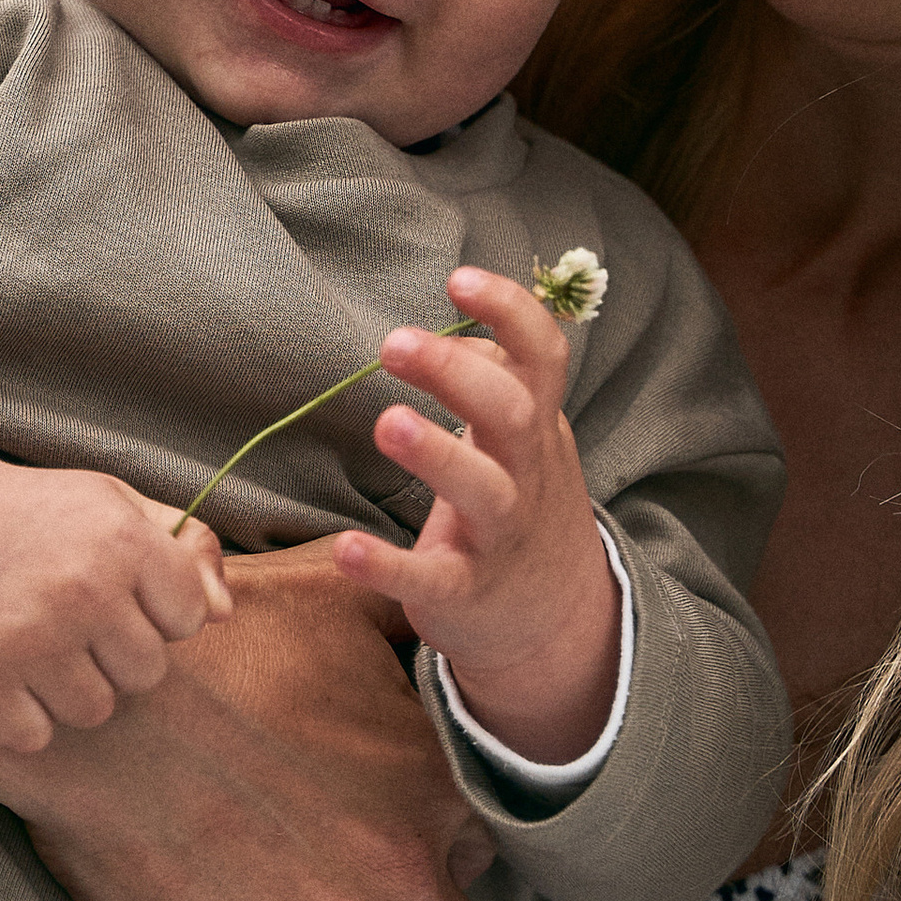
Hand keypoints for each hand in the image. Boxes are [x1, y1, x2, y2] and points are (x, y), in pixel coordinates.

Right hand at [0, 446, 232, 751]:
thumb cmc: (37, 516)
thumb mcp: (116, 503)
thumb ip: (186, 548)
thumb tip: (223, 611)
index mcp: (122, 540)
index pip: (189, 618)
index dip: (157, 609)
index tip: (118, 590)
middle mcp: (81, 590)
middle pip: (146, 674)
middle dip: (115, 652)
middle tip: (70, 617)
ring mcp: (29, 639)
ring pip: (94, 710)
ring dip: (69, 687)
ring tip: (37, 640)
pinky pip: (34, 737)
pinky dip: (19, 716)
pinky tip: (5, 669)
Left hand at [331, 266, 620, 768]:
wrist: (554, 621)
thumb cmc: (518, 502)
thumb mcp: (524, 438)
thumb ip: (498, 380)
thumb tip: (461, 332)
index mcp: (535, 427)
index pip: (544, 358)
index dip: (510, 313)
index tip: (458, 279)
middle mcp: (526, 476)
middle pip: (512, 414)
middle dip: (458, 374)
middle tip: (395, 342)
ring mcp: (499, 536)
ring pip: (483, 492)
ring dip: (438, 455)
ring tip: (388, 421)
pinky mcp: (464, 592)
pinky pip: (430, 580)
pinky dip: (388, 565)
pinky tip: (346, 547)